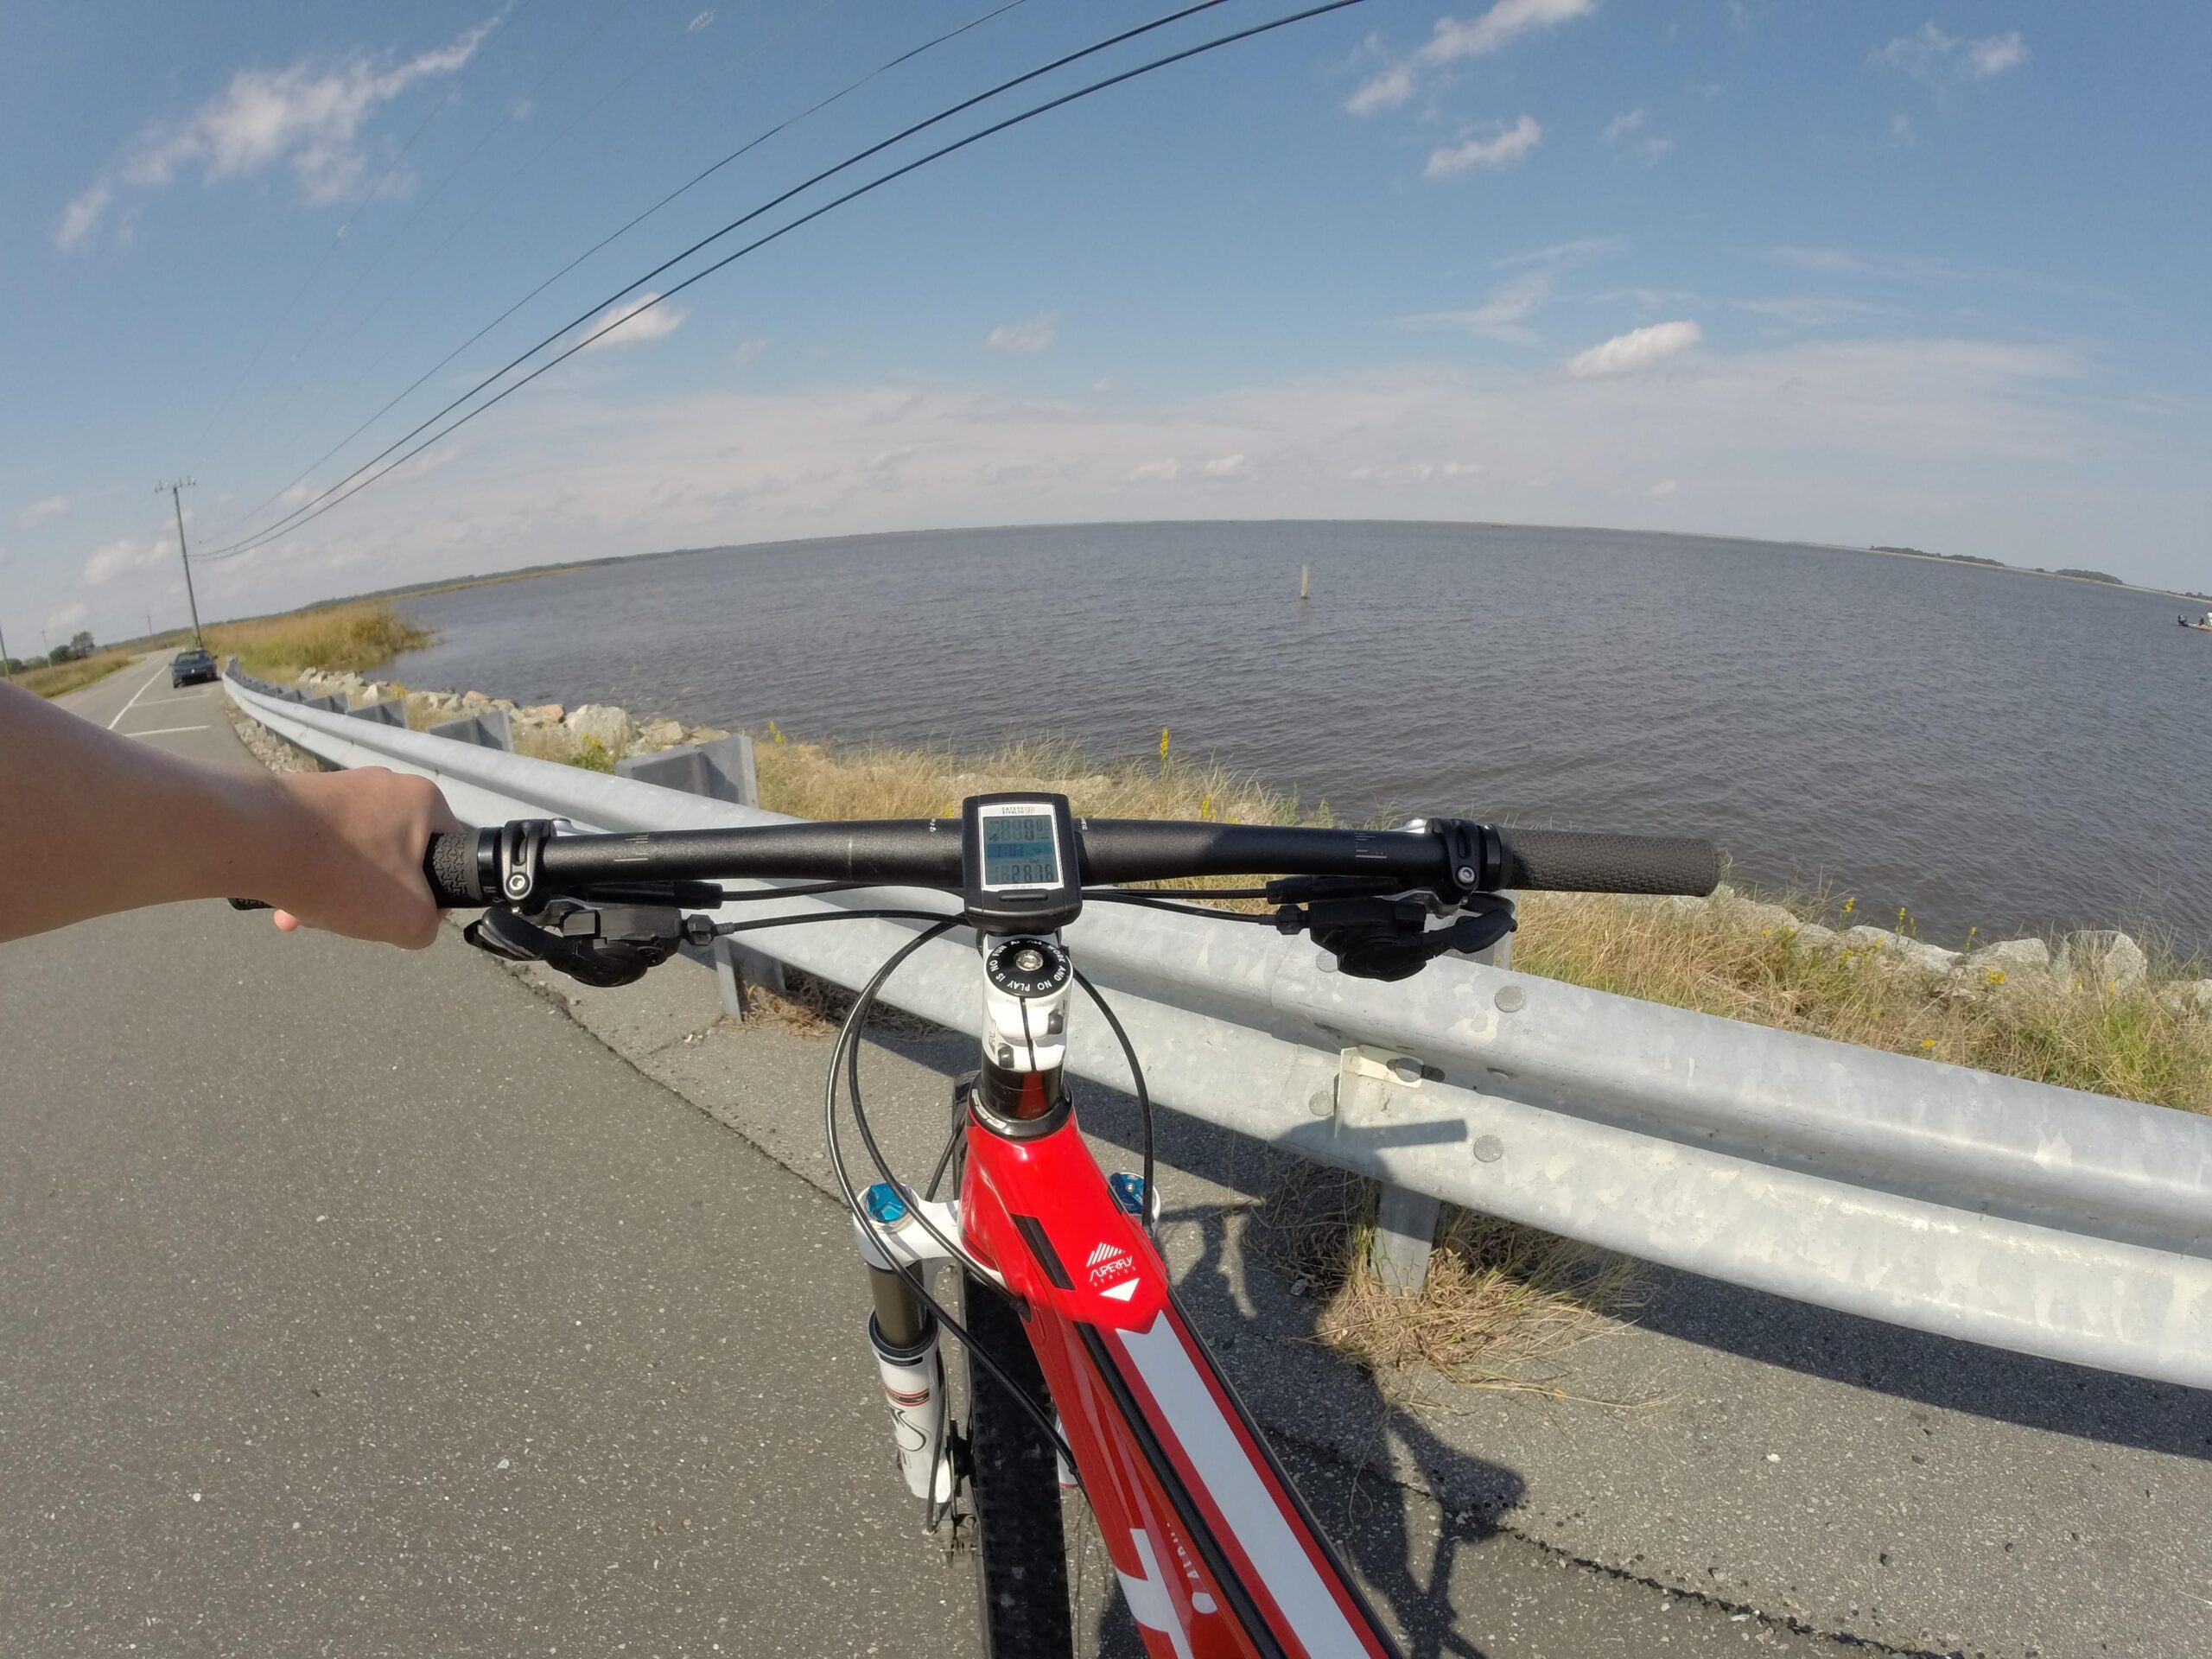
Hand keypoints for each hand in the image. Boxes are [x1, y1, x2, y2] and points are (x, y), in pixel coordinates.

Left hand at [265, 767, 462, 948]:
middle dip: (372, 896)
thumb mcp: (409, 919)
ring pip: (354, 854)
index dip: (432, 893)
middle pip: (396, 856)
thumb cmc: (346, 873)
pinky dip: (309, 873)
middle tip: (351, 919)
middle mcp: (385, 783)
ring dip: (336, 889)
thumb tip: (416, 920)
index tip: (403, 914)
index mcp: (424, 799)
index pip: (449, 852)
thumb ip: (428, 925)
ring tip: (307, 914)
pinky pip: (319, 844)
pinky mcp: (300, 796)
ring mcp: (340, 786)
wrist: (252, 837)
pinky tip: (286, 900)